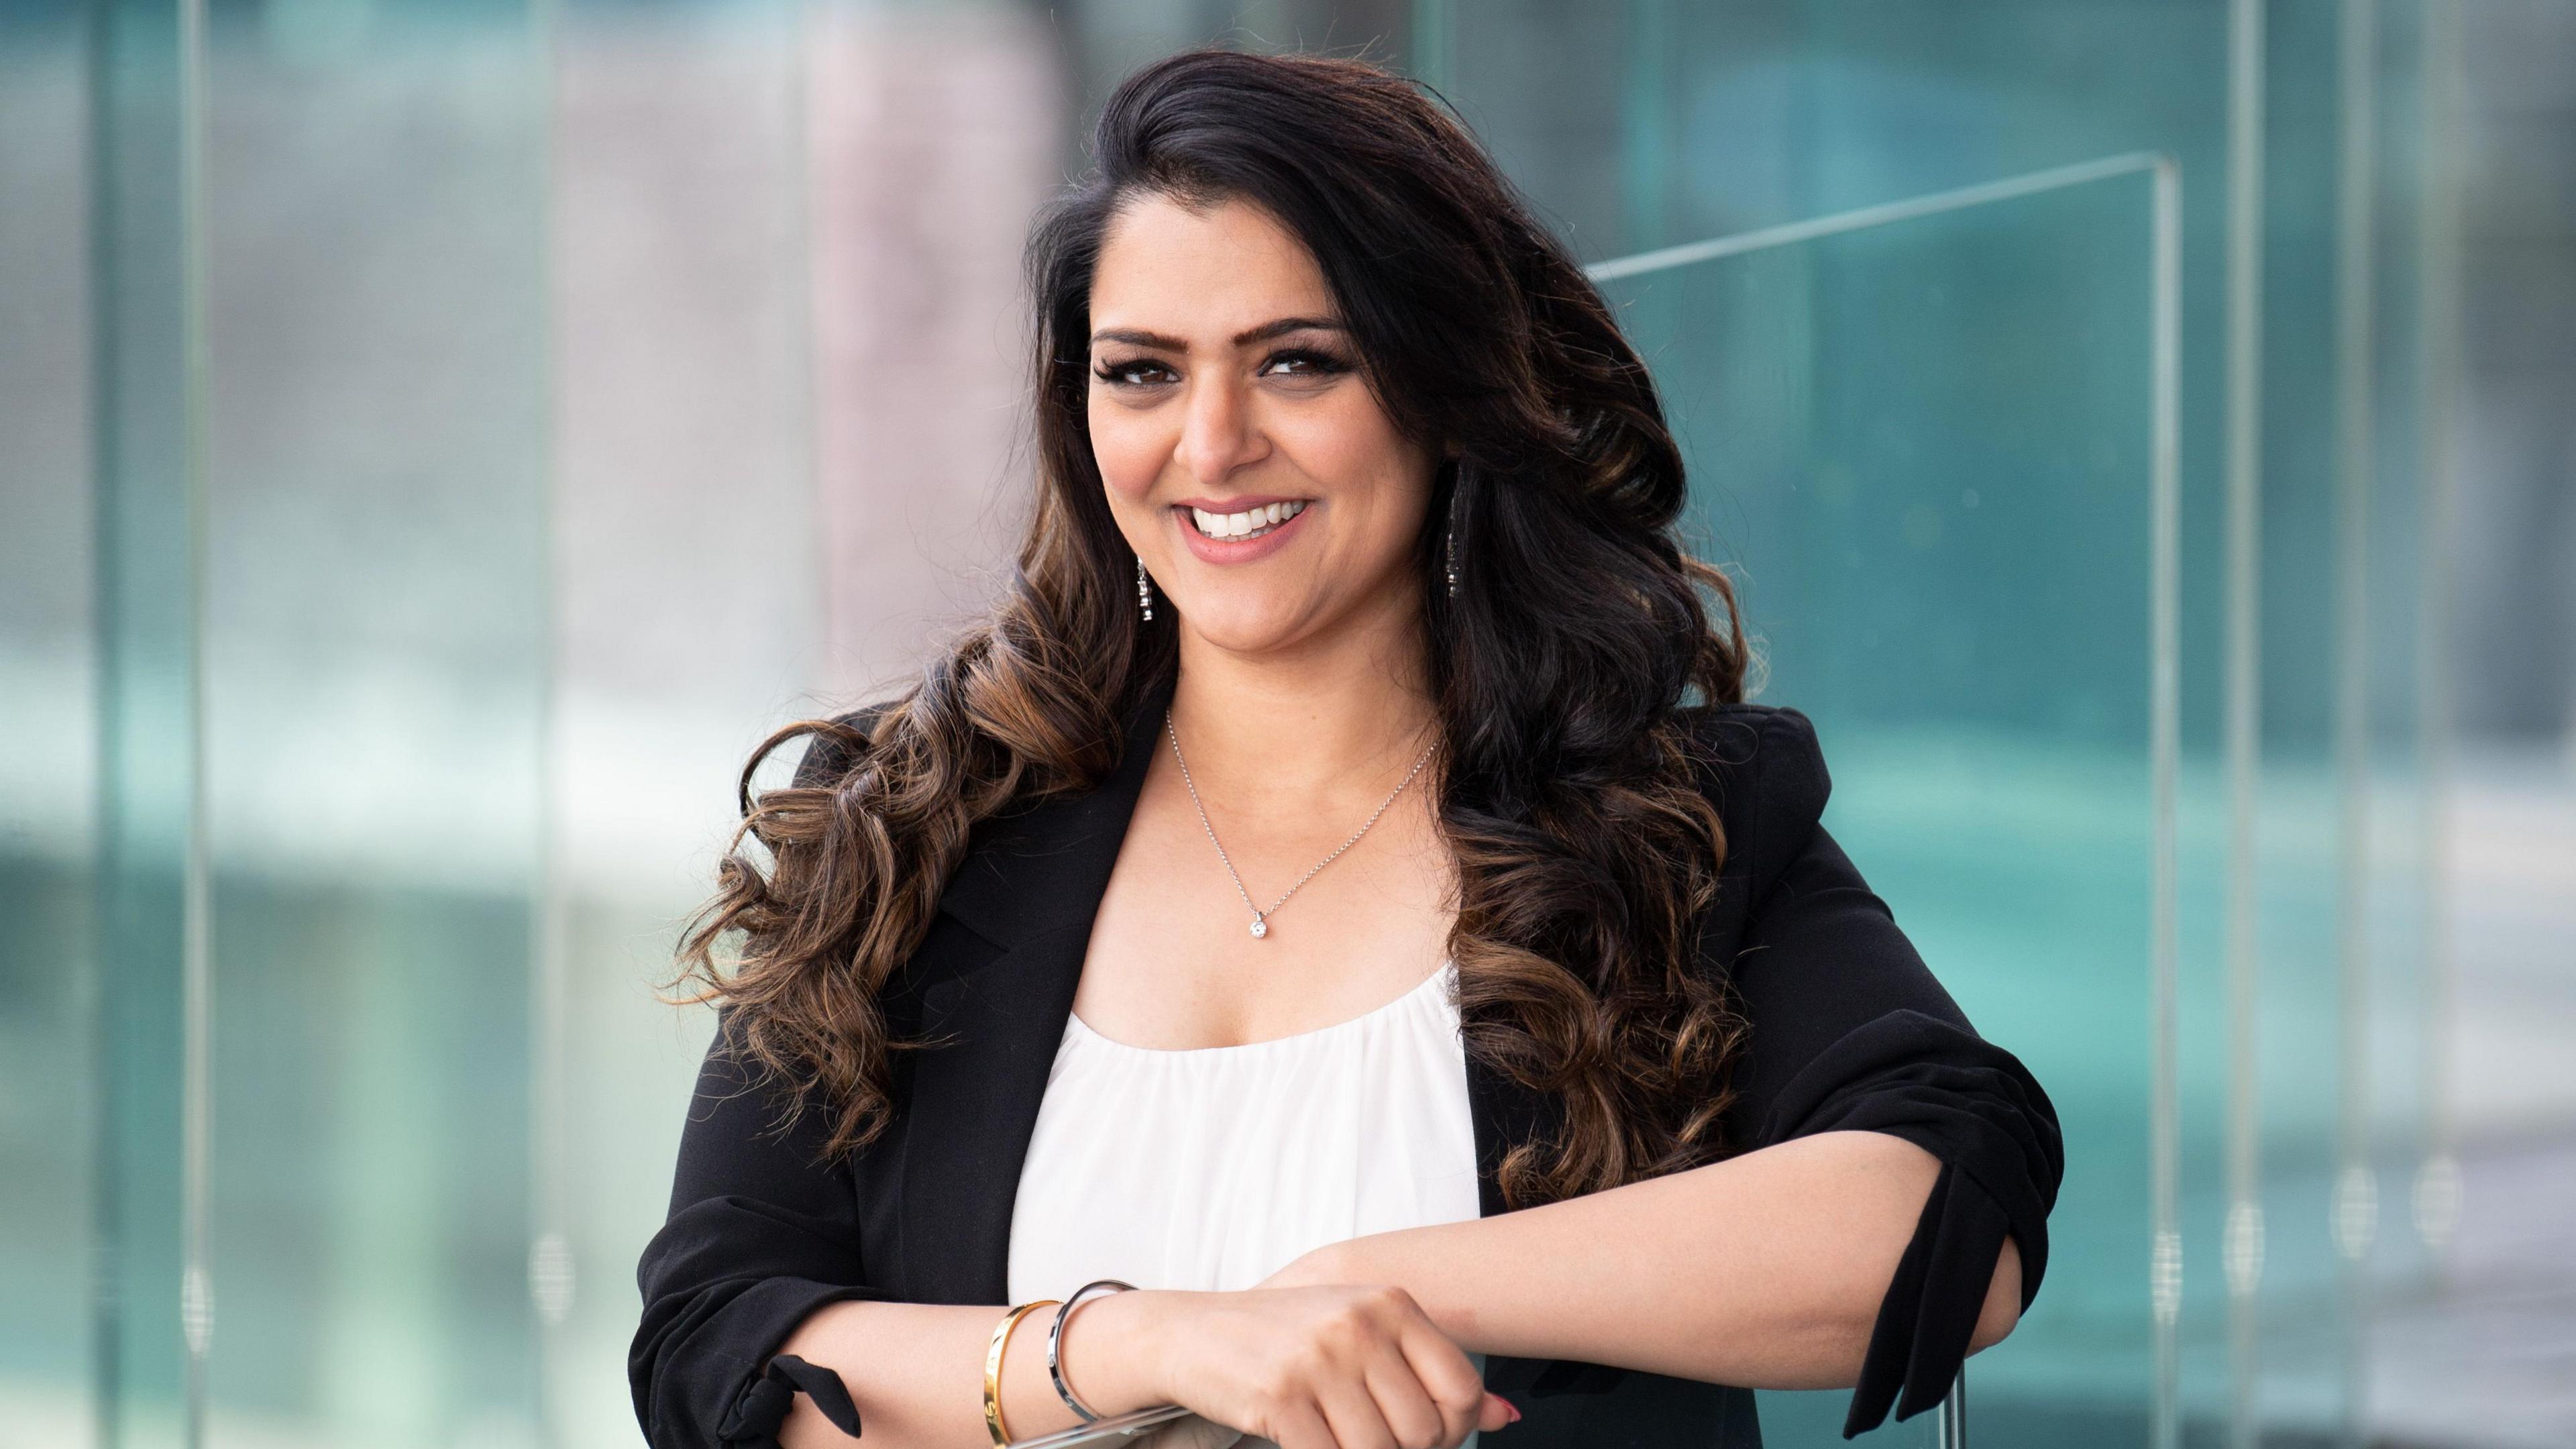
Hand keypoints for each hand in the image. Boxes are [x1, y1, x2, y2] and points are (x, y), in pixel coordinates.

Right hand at [1073, 1285, 1517, 1448]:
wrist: (1196, 1333)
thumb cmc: (1291, 1337)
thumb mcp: (1367, 1336)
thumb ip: (1433, 1373)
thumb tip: (1505, 1417)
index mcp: (1391, 1303)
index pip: (1461, 1390)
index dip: (1453, 1431)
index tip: (1423, 1435)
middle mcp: (1359, 1324)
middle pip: (1423, 1432)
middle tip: (1370, 1439)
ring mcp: (1318, 1359)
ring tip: (1337, 1436)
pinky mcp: (1280, 1397)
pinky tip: (1308, 1441)